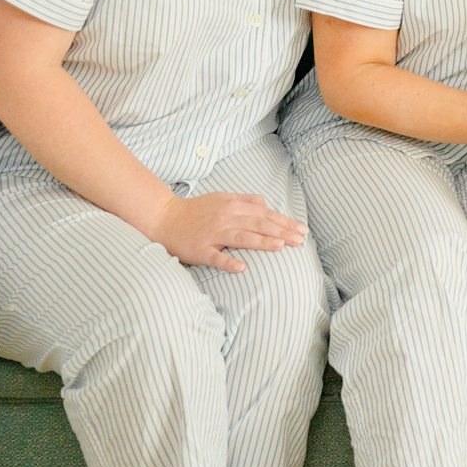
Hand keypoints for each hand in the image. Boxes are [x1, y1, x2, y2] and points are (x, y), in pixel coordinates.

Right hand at [148, 192, 308, 273]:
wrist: (165, 218)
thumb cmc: (197, 210)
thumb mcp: (222, 198)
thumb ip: (245, 201)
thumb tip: (266, 205)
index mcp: (233, 205)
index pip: (265, 214)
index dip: (284, 222)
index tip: (302, 230)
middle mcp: (225, 218)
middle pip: (258, 225)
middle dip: (282, 232)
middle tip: (300, 241)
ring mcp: (213, 234)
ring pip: (241, 238)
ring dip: (262, 242)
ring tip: (281, 246)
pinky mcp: (200, 250)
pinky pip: (216, 257)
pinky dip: (229, 262)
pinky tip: (242, 268)